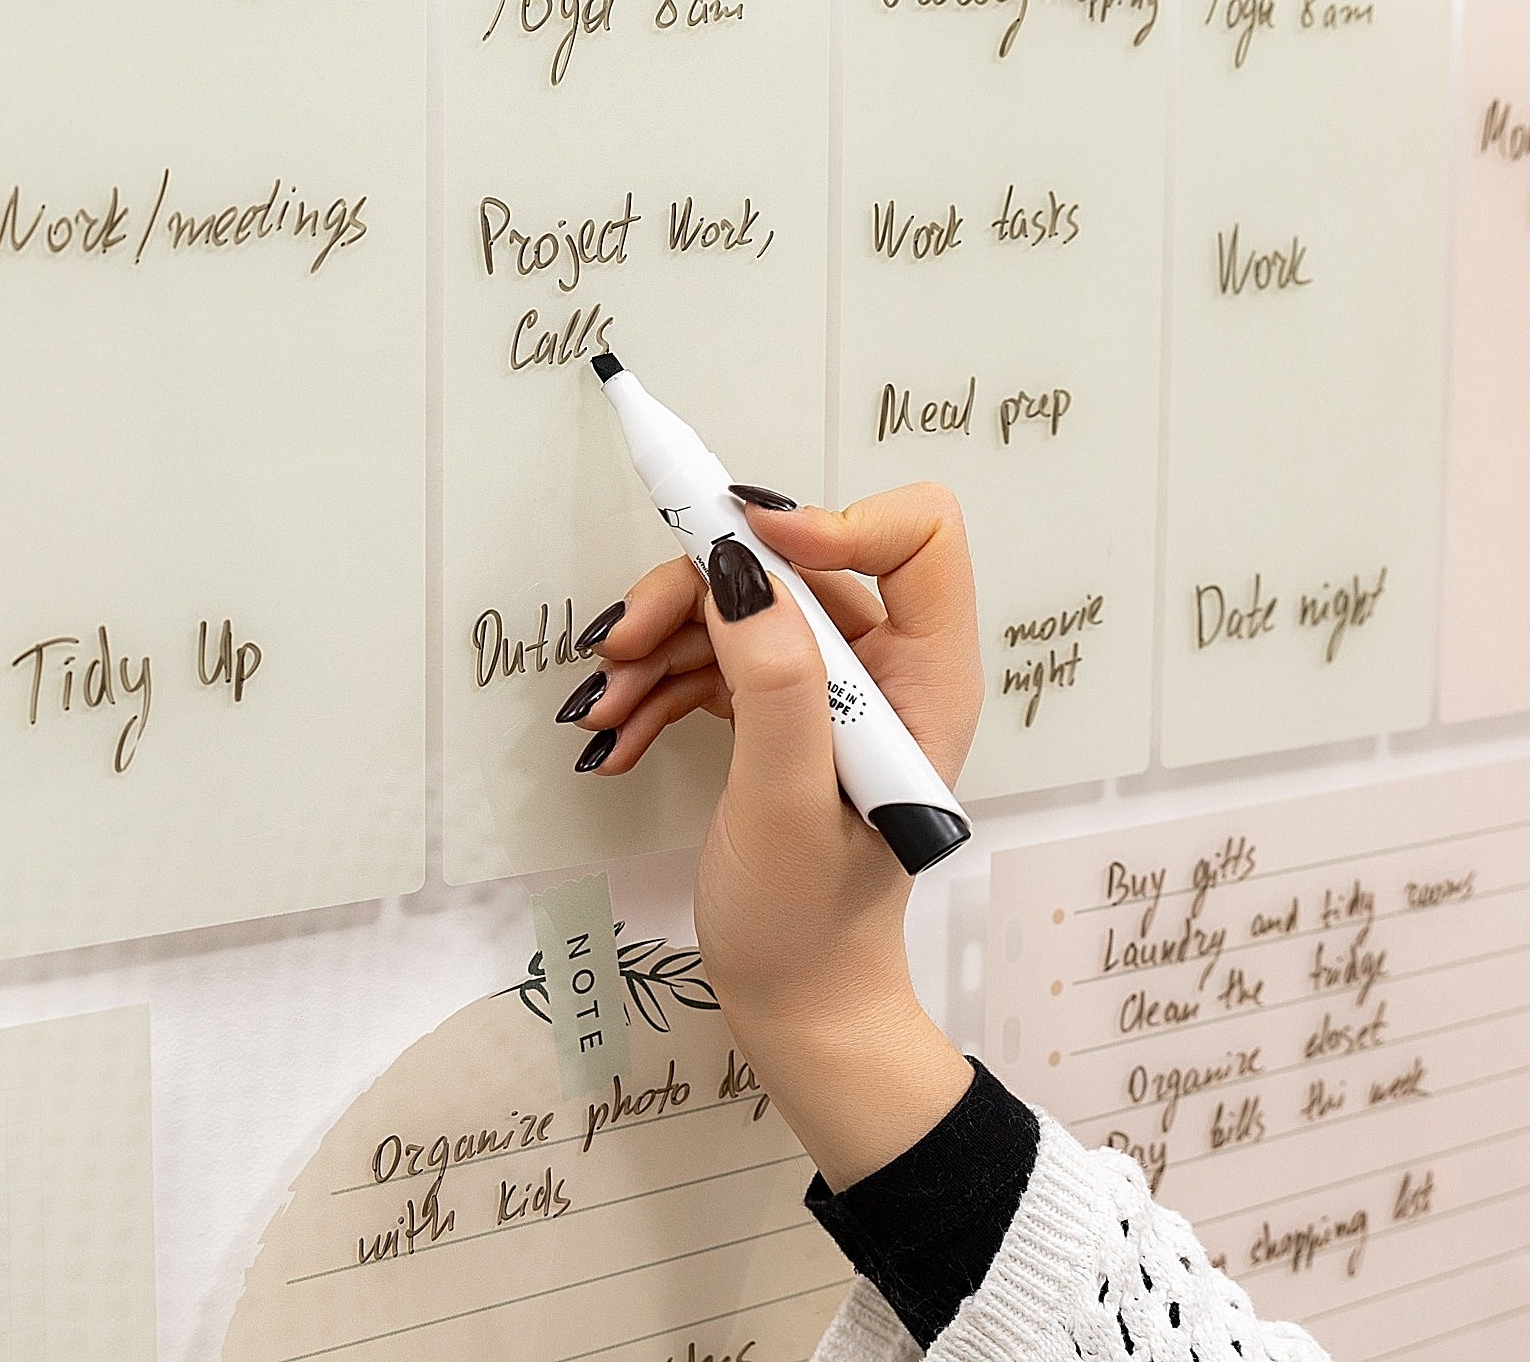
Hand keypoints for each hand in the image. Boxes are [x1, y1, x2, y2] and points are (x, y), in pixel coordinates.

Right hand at [566, 484, 985, 1187]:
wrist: (794, 1009)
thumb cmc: (808, 926)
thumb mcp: (785, 804)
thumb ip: (775, 683)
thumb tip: (739, 568)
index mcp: (926, 679)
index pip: (917, 536)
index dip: (832, 522)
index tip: (738, 555)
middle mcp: (886, 671)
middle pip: (791, 567)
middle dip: (696, 596)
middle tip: (619, 645)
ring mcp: (830, 692)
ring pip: (738, 609)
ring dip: (658, 646)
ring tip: (604, 713)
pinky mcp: (780, 714)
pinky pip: (714, 660)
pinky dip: (656, 686)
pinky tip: (616, 737)